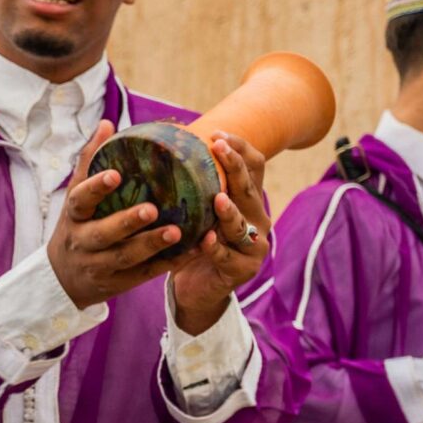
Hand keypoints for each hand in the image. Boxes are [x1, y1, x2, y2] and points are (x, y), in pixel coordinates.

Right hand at [46, 120, 189, 308]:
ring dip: (152, 245)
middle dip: (127, 222)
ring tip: (178, 231)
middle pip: (103, 233)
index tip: (115, 175)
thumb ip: (91, 162)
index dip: (96, 189)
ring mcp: (100, 265)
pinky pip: (145, 274)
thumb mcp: (75, 197)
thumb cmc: (77, 226)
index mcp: (74, 216)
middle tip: (152, 208)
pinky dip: (169, 263)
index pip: (81, 201)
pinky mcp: (119, 282)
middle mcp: (84, 242)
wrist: (62, 279)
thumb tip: (107, 124)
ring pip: (126, 257)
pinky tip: (192, 250)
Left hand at [166, 130, 273, 334]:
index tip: (217, 134)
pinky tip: (206, 241)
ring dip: (229, 212)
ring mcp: (254, 245)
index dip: (241, 148)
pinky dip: (215, 249)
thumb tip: (165, 140)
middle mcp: (257, 218)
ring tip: (218, 199)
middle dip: (234, 166)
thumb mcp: (195, 210)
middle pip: (248, 188)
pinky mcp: (244, 269)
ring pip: (241, 224)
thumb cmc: (193, 241)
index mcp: (247, 199)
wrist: (197, 287)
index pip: (254, 165)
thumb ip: (191, 184)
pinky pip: (227, 256)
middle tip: (218, 147)